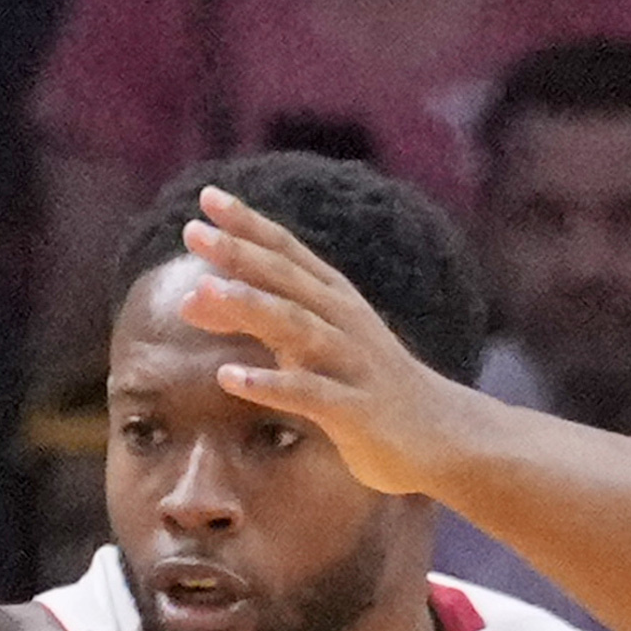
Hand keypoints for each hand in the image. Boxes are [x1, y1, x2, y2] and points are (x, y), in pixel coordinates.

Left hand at [169, 185, 482, 501]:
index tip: (208, 198)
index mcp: (334, 300)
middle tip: (193, 230)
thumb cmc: (365, 386)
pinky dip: (270, 384)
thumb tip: (190, 300)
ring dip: (250, 307)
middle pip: (287, 279)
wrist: (441, 433)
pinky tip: (229, 380)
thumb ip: (254, 322)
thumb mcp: (306, 348)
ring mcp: (351, 364)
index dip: (249, 224)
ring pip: (298, 327)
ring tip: (203, 292)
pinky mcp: (356, 410)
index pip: (287, 252)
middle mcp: (343, 322)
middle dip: (240, 252)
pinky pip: (309, 394)